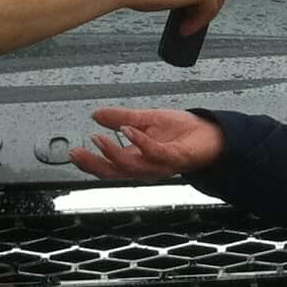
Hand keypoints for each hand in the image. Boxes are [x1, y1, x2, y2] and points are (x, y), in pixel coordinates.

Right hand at [70, 106, 225, 179]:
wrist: (213, 134)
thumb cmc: (183, 132)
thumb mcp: (146, 119)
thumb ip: (121, 117)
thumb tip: (96, 114)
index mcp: (138, 158)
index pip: (109, 166)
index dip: (90, 162)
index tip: (73, 152)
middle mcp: (147, 165)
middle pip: (115, 171)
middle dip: (94, 163)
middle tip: (78, 153)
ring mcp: (160, 163)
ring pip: (132, 166)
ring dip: (113, 152)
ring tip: (98, 138)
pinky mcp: (175, 157)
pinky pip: (154, 152)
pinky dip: (140, 141)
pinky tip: (128, 130)